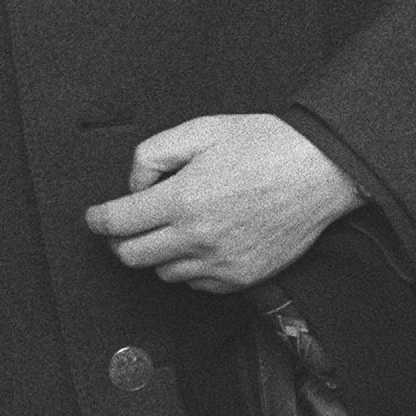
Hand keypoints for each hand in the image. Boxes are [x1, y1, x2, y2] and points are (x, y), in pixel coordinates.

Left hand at [83, 114, 362, 293]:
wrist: (320, 170)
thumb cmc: (263, 145)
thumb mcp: (198, 130)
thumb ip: (153, 155)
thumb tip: (135, 185)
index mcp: (182, 200)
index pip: (118, 223)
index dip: (98, 219)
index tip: (94, 217)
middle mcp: (197, 238)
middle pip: (132, 256)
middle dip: (120, 240)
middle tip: (125, 225)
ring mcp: (221, 263)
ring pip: (163, 273)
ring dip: (157, 253)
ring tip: (170, 228)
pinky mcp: (243, 278)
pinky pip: (197, 285)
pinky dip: (188, 268)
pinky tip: (198, 243)